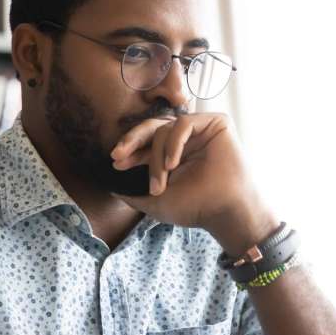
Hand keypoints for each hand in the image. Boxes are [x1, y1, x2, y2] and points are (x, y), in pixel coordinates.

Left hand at [110, 113, 278, 255]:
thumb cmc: (195, 208)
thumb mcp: (155, 203)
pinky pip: (184, 123)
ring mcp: (200, 131)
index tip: (116, 163)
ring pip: (165, 129)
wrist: (223, 211)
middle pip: (152, 128)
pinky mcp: (216, 123)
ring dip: (157, 157)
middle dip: (132, 141)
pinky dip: (174, 142)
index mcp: (173, 154)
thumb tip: (112, 190)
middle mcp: (186, 140)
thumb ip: (133, 195)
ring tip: (162, 182)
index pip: (146, 143)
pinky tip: (173, 163)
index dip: (130, 150)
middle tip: (118, 155)